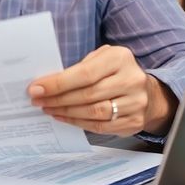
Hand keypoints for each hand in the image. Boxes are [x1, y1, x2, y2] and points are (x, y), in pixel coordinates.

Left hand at [27, 45, 175, 136]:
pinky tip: (63, 117)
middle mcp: (131, 80)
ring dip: (65, 112)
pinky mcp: (134, 122)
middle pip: (87, 94)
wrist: (148, 93)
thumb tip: (46, 83)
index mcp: (120, 59)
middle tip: (38, 100)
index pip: (84, 73)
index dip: (58, 83)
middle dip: (57, 98)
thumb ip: (79, 67)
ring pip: (93, 112)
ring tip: (48, 108)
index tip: (36, 88)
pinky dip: (77, 123)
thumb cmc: (115, 72)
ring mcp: (135, 103)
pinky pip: (99, 126)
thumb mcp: (102, 58)